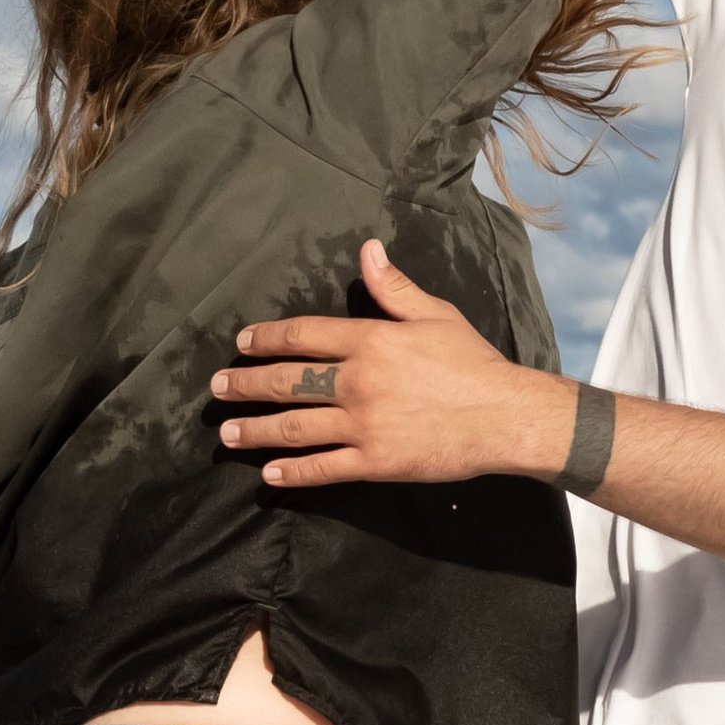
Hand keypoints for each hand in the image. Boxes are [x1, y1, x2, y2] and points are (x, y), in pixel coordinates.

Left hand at [213, 239, 566, 489]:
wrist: (505, 415)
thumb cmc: (473, 362)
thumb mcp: (435, 314)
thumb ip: (394, 288)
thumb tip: (368, 249)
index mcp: (371, 341)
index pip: (305, 336)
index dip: (268, 339)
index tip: (243, 343)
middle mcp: (358, 382)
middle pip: (288, 382)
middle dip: (247, 384)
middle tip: (219, 387)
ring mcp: (364, 425)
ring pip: (296, 428)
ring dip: (256, 430)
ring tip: (228, 433)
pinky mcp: (375, 462)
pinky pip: (324, 469)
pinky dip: (293, 473)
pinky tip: (269, 475)